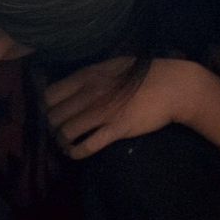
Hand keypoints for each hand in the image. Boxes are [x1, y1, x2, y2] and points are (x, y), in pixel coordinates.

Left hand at [45, 58, 197, 158]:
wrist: (172, 87)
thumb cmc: (144, 74)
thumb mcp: (112, 65)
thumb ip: (90, 75)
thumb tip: (72, 85)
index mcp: (87, 76)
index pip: (50, 94)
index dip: (47, 106)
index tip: (51, 112)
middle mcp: (90, 94)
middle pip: (54, 116)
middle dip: (52, 127)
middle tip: (57, 131)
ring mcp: (102, 113)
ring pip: (66, 132)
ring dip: (62, 141)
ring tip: (65, 144)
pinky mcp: (116, 130)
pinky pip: (87, 146)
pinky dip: (76, 152)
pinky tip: (75, 154)